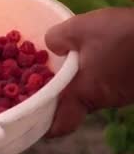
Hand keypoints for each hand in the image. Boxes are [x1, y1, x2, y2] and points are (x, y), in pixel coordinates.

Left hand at [44, 7, 133, 136]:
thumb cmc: (124, 34)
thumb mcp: (80, 27)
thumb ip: (57, 37)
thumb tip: (49, 45)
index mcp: (84, 93)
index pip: (59, 125)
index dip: (43, 126)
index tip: (30, 119)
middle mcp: (102, 99)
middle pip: (71, 107)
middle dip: (54, 98)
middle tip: (35, 84)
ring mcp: (120, 93)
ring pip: (89, 93)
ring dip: (74, 83)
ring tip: (58, 66)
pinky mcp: (132, 84)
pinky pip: (105, 83)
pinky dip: (93, 75)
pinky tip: (90, 55)